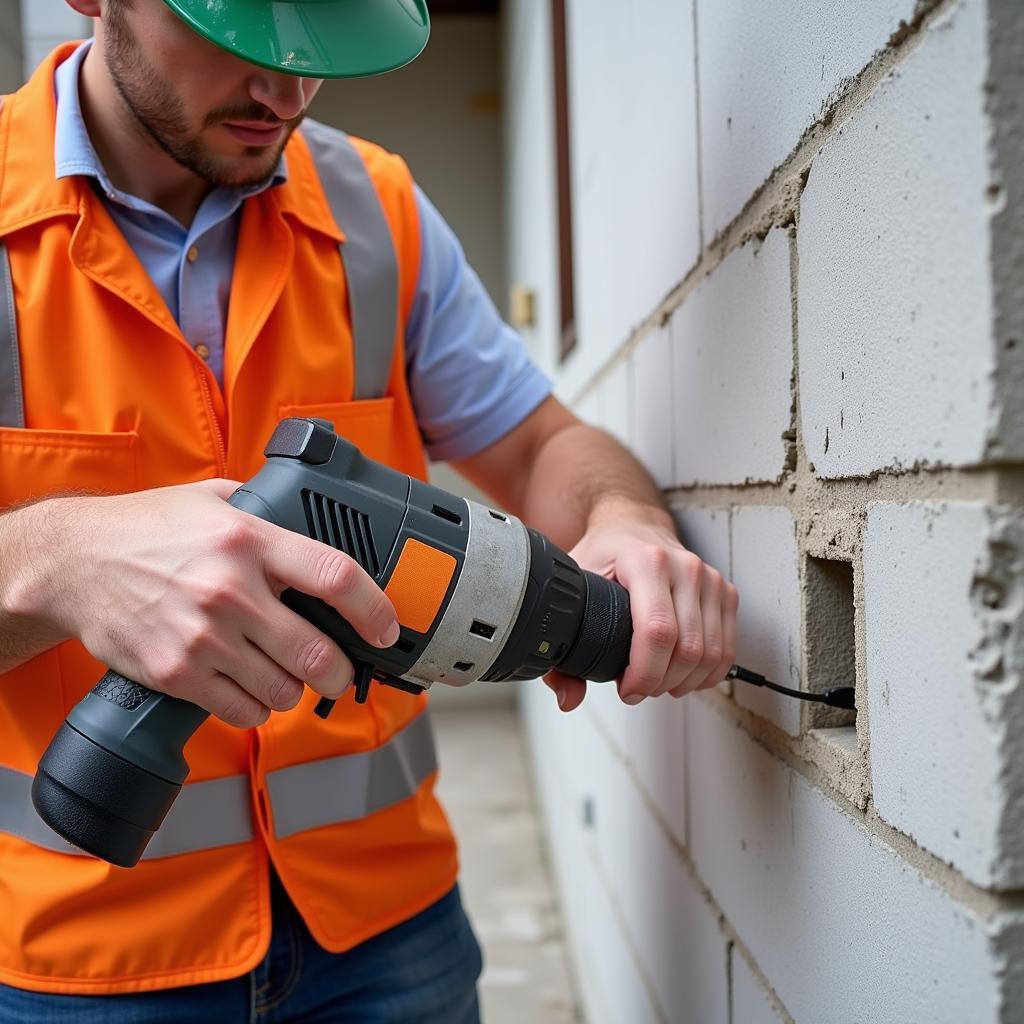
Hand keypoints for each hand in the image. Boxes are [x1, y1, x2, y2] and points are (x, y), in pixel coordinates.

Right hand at [17, 480, 398, 727]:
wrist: (73, 563)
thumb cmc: (147, 529)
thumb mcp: (214, 500)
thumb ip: (268, 513)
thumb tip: (317, 525)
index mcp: (249, 540)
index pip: (335, 577)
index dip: (374, 609)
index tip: (387, 629)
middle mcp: (231, 590)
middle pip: (317, 652)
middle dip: (340, 672)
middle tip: (340, 670)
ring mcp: (203, 637)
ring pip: (284, 689)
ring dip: (296, 689)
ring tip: (286, 673)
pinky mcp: (177, 673)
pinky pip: (243, 710)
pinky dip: (257, 706)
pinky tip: (249, 686)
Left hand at [545, 507, 737, 711]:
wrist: (633, 525)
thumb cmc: (604, 556)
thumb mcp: (575, 589)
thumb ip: (563, 645)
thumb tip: (569, 698)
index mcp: (645, 561)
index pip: (657, 632)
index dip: (644, 674)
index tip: (626, 688)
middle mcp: (684, 566)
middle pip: (687, 649)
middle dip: (661, 683)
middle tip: (638, 690)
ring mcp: (709, 579)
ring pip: (710, 654)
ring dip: (684, 682)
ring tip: (658, 684)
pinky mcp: (725, 591)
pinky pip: (726, 649)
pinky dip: (707, 674)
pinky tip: (683, 677)